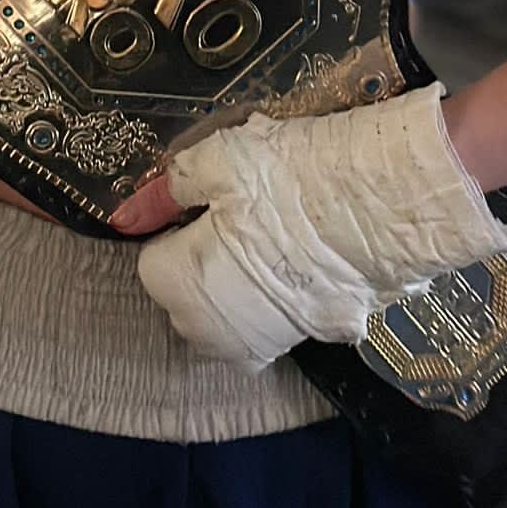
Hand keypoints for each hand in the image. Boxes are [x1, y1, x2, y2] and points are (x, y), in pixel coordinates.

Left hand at [117, 87, 506, 370]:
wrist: (382, 209)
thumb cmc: (288, 178)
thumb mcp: (217, 162)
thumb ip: (166, 193)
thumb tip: (124, 216)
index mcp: (179, 287)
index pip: (153, 261)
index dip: (179, 227)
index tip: (210, 203)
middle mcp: (209, 332)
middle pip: (185, 297)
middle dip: (199, 263)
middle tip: (241, 215)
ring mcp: (259, 345)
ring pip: (225, 316)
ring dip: (234, 286)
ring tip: (270, 238)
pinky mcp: (303, 342)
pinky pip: (268, 323)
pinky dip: (273, 299)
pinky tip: (299, 262)